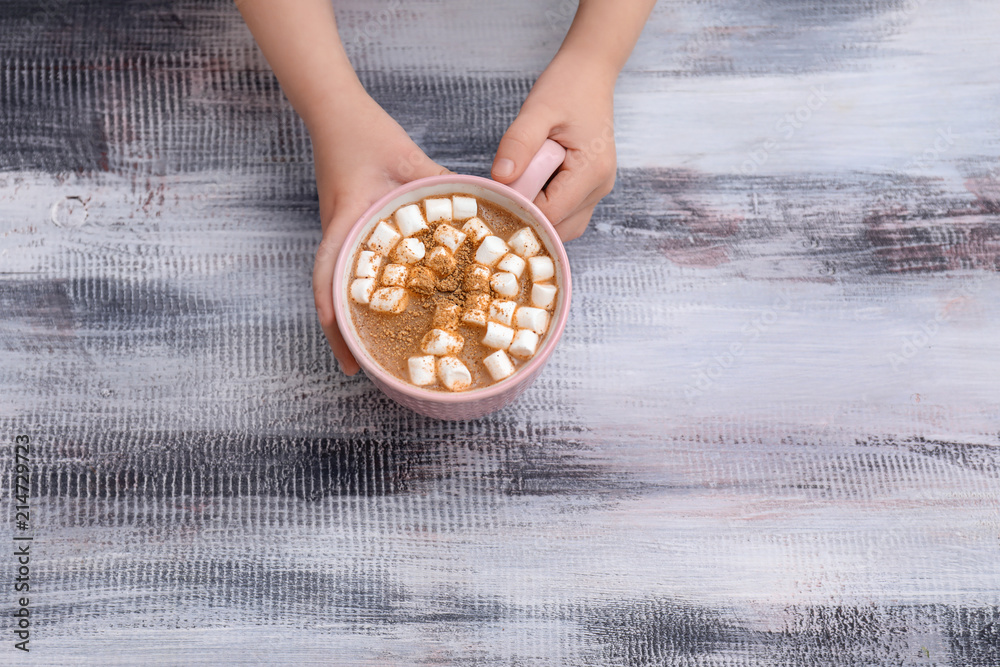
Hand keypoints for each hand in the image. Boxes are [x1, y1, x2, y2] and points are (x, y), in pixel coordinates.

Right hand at [311, 93, 448, 374]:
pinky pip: (351, 268)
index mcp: (346, 222)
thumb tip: (483, 211)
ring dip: (348, 317)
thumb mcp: (411, 163)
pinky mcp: (348, 230)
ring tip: (366, 350)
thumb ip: (444, 187)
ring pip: (337, 284)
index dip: (335, 318)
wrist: (338, 115)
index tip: (348, 355)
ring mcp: (339, 235)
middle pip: (330, 292)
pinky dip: (362, 293)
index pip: (330, 276)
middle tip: (358, 369)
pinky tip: (384, 306)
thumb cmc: (367, 136)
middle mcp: (337, 235)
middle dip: (341, 333)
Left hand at [491, 55, 616, 241]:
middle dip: (528, 216)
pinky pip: (564, 214)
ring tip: (519, 185)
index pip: (551, 212)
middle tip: (505, 190)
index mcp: (592, 171)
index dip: (521, 209)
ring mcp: (596, 190)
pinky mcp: (589, 188)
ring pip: (562, 227)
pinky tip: (529, 186)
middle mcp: (600, 187)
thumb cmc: (567, 87)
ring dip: (537, 215)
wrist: (590, 73)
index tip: (497, 194)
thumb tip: (501, 177)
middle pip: (558, 227)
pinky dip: (544, 208)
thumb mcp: (538, 110)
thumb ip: (519, 143)